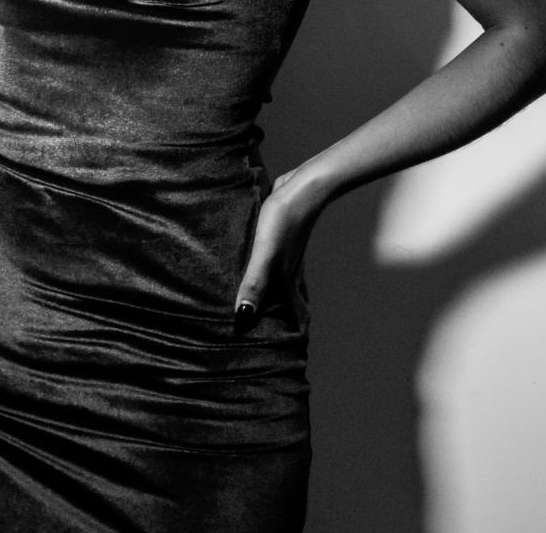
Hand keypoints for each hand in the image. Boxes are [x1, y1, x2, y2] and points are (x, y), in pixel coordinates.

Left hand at [233, 168, 327, 331]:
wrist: (302, 186)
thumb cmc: (283, 220)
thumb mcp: (265, 254)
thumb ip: (254, 283)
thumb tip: (243, 317)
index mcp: (287, 280)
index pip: (298, 317)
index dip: (297, 338)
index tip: (293, 359)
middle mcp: (290, 272)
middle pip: (293, 305)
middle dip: (287, 325)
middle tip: (276, 342)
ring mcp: (287, 256)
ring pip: (285, 285)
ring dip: (278, 301)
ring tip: (265, 311)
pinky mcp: (280, 239)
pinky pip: (276, 265)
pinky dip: (270, 275)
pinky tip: (257, 266)